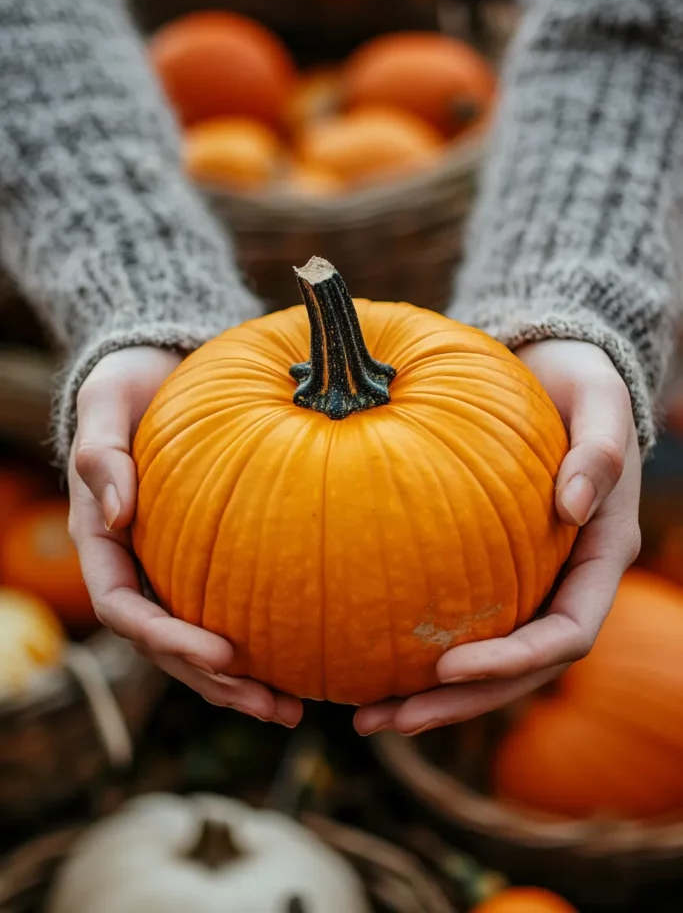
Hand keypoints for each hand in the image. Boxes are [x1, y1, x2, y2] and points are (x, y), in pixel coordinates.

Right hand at [68, 347, 301, 727]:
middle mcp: (132, 563)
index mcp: (99, 538)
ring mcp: (167, 565)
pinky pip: (225, 607)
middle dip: (213, 682)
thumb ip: (102, 454)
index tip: (222, 656)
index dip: (167, 640)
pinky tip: (299, 657)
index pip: (124, 607)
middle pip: (164, 644)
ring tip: (291, 710)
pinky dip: (257, 639)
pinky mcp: (202, 555)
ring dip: (237, 682)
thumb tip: (116, 514)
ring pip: (195, 640)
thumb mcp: (105, 403)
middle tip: (272, 707)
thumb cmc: (127, 384)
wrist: (153, 372)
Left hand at [354, 340, 640, 736]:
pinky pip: (460, 619)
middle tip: (388, 720)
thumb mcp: (601, 402)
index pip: (568, 634)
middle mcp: (566, 582)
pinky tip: (365, 656)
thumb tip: (574, 505)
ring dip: (432, 696)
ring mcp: (529, 580)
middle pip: (520, 671)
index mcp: (600, 557)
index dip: (514, 663)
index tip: (449, 666)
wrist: (557, 372)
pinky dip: (418, 647)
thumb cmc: (580, 385)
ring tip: (366, 716)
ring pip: (487, 660)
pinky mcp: (493, 567)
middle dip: (459, 702)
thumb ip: (600, 449)